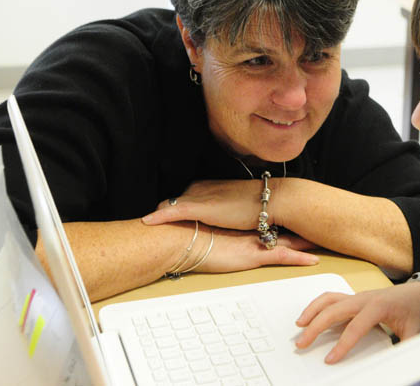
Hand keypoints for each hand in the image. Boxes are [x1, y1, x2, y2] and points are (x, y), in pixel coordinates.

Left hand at [143, 180, 261, 229]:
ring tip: (147, 231)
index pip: (180, 199)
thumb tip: (223, 219)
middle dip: (162, 214)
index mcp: (207, 187)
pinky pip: (173, 211)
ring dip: (159, 217)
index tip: (166, 225)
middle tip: (154, 231)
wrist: (272, 201)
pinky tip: (147, 222)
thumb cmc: (260, 205)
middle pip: (171, 202)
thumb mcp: (237, 206)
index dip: (171, 212)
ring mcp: (199, 197)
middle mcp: (200, 189)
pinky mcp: (200, 208)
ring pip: (168, 206)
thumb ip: (224, 210)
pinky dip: (160, 216)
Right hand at [192, 225, 319, 272]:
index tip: (301, 210)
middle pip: (284, 223)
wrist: (180, 237)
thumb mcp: (202, 225)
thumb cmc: (186, 233)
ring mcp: (254, 241)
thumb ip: (209, 223)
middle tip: (321, 221)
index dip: (286, 213)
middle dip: (303, 223)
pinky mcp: (253, 255)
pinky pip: (282, 257)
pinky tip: (313, 261)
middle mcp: (252, 228)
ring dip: (307, 241)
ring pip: (289, 240)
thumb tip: (209, 222)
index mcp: (242, 221)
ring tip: (326, 240)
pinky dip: (298, 259)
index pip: (269, 215)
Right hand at [294, 282, 419, 363]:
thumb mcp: (415, 331)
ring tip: (299, 326)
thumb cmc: (414, 309)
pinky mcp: (354, 297)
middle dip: (316, 327)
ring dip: (312, 311)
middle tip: (302, 343)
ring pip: (329, 299)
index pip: (355, 327)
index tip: (330, 359)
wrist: (419, 292)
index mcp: (378, 306)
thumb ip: (406, 348)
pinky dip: (317, 305)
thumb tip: (399, 364)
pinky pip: (331, 298)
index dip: (342, 344)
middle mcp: (364, 298)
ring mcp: (357, 296)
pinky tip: (309, 316)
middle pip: (334, 310)